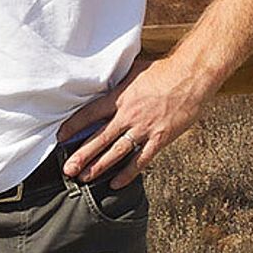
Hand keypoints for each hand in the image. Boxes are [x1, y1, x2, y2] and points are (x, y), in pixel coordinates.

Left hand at [57, 53, 211, 188]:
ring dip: (99, 166)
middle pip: (99, 138)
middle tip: (67, 169)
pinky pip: (141, 160)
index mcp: (119, 98)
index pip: (89, 114)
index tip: (61, 136)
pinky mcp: (160, 139)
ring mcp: (144, 129)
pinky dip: (128, 174)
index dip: (73, 126)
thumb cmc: (164, 71)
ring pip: (117, 152)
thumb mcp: (133, 70)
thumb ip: (118, 81)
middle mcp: (128, 115)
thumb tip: (104, 80)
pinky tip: (116, 183)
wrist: (191, 77)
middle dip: (81, 155)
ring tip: (85, 178)